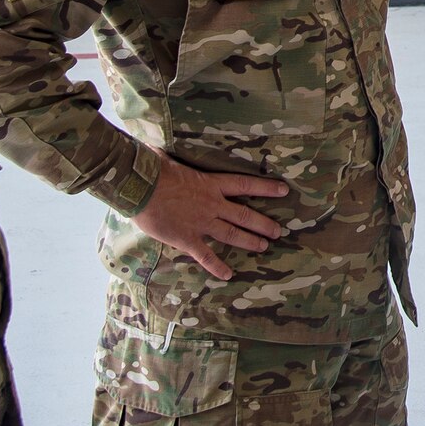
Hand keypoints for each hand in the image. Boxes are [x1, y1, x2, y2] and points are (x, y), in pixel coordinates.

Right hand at [130, 158, 288, 280]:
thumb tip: (171, 150)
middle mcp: (212, 204)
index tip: (284, 191)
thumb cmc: (154, 168)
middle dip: (263, 223)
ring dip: (249, 241)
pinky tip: (228, 275)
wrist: (140, 187)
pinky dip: (217, 266)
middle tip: (278, 231)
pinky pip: (206, 256)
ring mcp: (201, 223)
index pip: (245, 184)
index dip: (265, 188)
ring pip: (231, 235)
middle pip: (244, 215)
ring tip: (264, 247)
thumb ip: (180, 159)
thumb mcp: (174, 158)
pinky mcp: (187, 239)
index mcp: (210, 183)